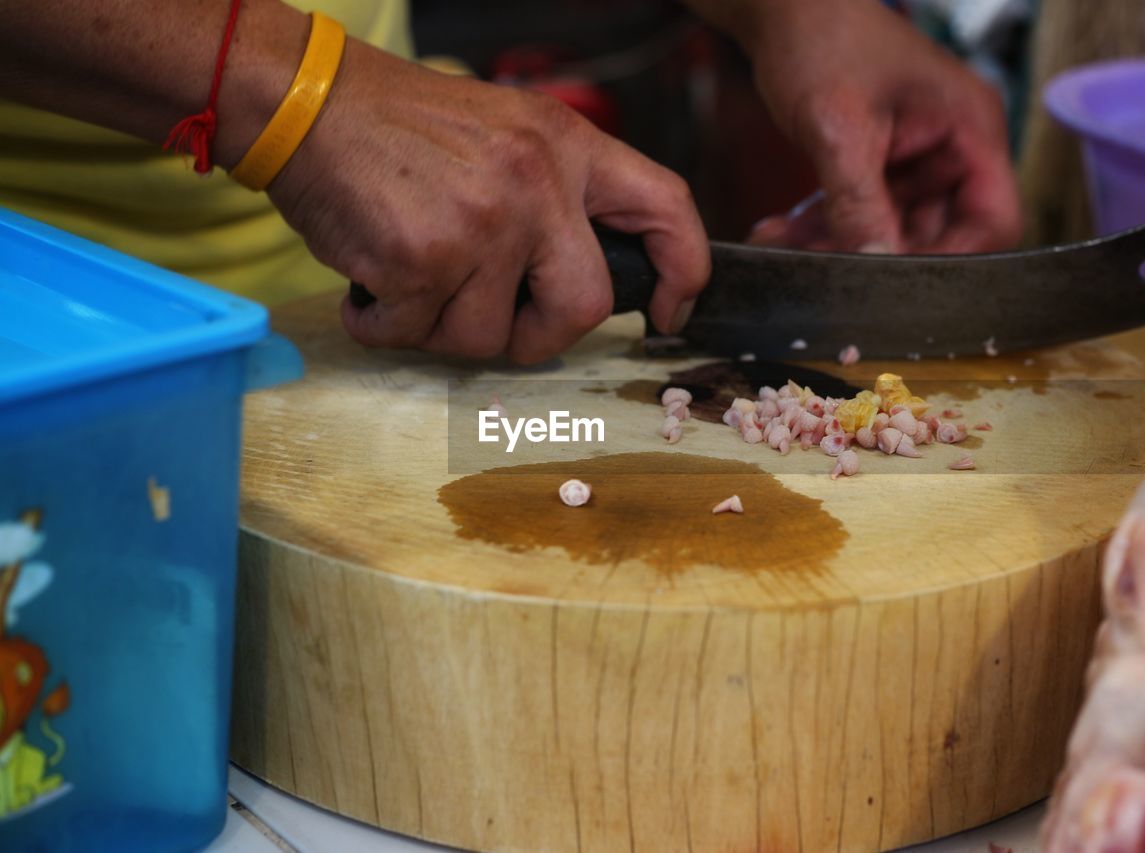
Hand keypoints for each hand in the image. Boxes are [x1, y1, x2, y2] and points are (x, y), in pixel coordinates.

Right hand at [267, 41, 709, 362]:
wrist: (306, 101)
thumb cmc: (401, 125)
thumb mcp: (504, 132)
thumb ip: (554, 192)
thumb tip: (582, 278)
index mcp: (566, 145)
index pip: (666, 206)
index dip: (684, 270)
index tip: (667, 313)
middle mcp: (536, 183)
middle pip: (583, 306)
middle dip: (541, 337)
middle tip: (498, 325)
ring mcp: (483, 224)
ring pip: (488, 338)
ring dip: (442, 329)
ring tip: (409, 277)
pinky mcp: (424, 259)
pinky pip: (416, 336)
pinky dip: (384, 324)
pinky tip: (370, 283)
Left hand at [741, 0, 1020, 253]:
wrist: (781, 8)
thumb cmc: (822, 38)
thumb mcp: (839, 129)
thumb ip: (858, 203)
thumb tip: (874, 265)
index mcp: (970, 130)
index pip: (994, 220)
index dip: (956, 260)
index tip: (900, 285)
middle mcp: (952, 147)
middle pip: (938, 234)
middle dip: (879, 257)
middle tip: (825, 271)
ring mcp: (915, 158)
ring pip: (890, 230)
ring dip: (840, 246)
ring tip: (788, 246)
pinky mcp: (879, 164)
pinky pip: (862, 214)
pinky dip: (825, 228)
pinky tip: (782, 232)